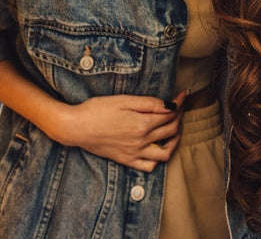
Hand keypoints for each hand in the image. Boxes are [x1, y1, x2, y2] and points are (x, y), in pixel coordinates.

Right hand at [55, 91, 186, 171]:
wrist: (77, 127)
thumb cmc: (98, 109)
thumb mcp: (124, 100)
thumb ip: (149, 103)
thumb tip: (171, 105)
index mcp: (143, 123)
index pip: (170, 113)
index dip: (179, 102)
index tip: (183, 94)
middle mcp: (142, 141)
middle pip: (171, 130)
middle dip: (179, 117)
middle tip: (178, 107)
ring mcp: (135, 153)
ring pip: (165, 152)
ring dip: (174, 141)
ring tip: (174, 131)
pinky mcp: (126, 160)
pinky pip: (149, 166)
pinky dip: (158, 159)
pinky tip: (157, 148)